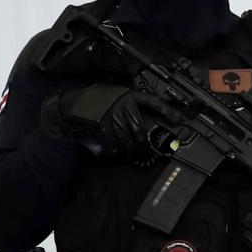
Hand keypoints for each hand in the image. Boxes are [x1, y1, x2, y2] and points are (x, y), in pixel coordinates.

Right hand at [46, 85, 180, 159]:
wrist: (72, 103)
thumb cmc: (97, 101)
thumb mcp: (117, 96)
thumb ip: (132, 105)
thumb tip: (153, 118)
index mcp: (128, 95)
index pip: (153, 102)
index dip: (167, 111)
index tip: (178, 120)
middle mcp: (122, 104)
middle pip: (139, 129)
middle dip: (143, 146)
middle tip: (145, 154)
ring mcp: (111, 114)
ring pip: (127, 138)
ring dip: (129, 151)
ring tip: (130, 156)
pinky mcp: (100, 124)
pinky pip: (112, 142)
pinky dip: (113, 151)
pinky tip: (113, 154)